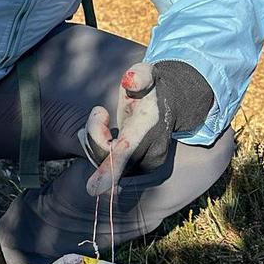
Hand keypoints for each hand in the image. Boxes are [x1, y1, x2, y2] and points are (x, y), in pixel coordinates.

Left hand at [79, 61, 213, 195]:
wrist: (171, 103)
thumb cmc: (152, 87)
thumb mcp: (147, 74)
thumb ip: (140, 76)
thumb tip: (130, 81)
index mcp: (148, 129)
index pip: (125, 152)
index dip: (108, 169)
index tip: (93, 189)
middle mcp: (150, 153)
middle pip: (107, 158)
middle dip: (95, 135)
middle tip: (101, 112)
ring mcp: (146, 166)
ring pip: (105, 163)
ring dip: (95, 140)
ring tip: (102, 116)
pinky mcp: (139, 170)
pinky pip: (108, 165)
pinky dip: (99, 147)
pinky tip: (105, 130)